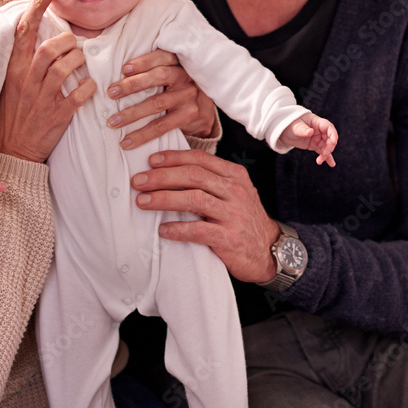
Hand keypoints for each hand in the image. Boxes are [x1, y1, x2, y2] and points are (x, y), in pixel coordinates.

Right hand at [0, 0, 96, 161]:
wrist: (14, 149)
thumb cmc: (18, 112)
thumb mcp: (15, 82)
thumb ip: (27, 59)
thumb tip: (44, 34)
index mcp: (15, 68)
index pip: (24, 29)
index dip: (37, 5)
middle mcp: (26, 80)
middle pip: (50, 47)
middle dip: (69, 43)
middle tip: (74, 48)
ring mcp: (41, 98)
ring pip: (65, 67)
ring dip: (80, 61)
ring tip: (81, 64)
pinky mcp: (57, 115)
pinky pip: (78, 94)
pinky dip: (88, 88)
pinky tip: (89, 88)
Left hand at [104, 50, 216, 149]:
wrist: (204, 112)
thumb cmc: (177, 90)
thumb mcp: (172, 75)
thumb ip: (154, 70)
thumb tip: (118, 73)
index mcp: (180, 63)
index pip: (163, 56)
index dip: (144, 61)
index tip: (124, 68)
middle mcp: (186, 77)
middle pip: (159, 76)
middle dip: (133, 84)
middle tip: (111, 93)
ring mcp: (188, 97)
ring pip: (157, 103)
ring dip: (132, 113)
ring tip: (113, 122)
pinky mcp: (188, 116)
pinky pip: (162, 126)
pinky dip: (142, 135)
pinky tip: (127, 142)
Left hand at [132, 149, 279, 282]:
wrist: (269, 250)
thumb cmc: (243, 219)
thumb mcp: (234, 192)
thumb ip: (211, 180)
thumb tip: (171, 170)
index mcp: (234, 175)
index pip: (200, 159)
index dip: (173, 157)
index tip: (151, 161)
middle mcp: (235, 190)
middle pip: (193, 176)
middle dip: (161, 176)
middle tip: (138, 181)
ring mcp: (234, 214)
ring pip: (194, 199)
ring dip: (164, 199)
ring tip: (142, 201)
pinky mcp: (230, 238)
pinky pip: (198, 230)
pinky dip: (177, 229)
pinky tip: (163, 230)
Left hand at [280, 113, 337, 166]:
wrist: (283, 131)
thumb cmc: (290, 125)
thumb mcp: (295, 126)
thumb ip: (303, 129)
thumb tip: (310, 132)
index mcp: (317, 122)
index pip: (329, 127)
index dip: (333, 134)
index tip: (334, 142)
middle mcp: (319, 130)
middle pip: (330, 138)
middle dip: (329, 147)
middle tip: (324, 154)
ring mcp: (318, 138)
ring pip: (326, 146)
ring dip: (326, 154)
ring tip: (320, 161)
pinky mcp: (314, 145)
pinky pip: (322, 151)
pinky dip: (326, 157)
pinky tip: (331, 164)